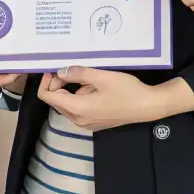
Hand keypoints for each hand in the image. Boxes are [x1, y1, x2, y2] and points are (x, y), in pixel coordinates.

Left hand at [37, 68, 193, 131]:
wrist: (146, 106)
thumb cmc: (125, 90)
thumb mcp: (101, 77)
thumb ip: (78, 74)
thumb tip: (60, 72)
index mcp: (77, 108)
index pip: (48, 97)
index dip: (46, 82)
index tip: (54, 69)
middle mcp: (77, 120)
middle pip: (56, 101)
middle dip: (60, 85)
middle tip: (74, 70)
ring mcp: (86, 124)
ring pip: (68, 105)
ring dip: (72, 91)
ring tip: (92, 80)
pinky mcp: (93, 123)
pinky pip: (78, 109)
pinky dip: (80, 98)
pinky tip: (97, 90)